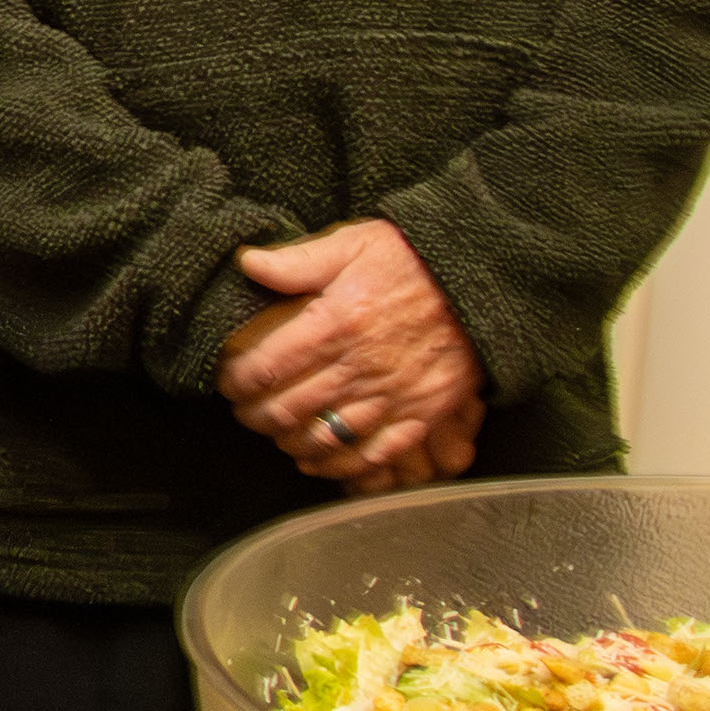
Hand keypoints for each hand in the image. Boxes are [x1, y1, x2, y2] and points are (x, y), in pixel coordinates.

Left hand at [220, 220, 481, 483]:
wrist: (482, 283)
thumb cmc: (412, 260)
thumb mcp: (353, 244)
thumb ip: (298, 261)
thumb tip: (247, 264)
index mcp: (335, 323)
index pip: (267, 366)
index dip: (237, 381)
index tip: (227, 382)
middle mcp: (360, 366)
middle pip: (288, 408)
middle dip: (255, 415)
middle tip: (244, 411)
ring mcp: (393, 396)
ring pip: (325, 437)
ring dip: (290, 442)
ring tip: (276, 434)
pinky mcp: (422, 415)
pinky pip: (375, 455)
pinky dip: (341, 465)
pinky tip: (319, 461)